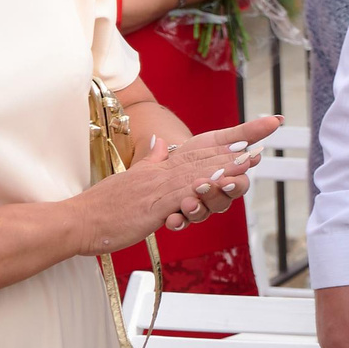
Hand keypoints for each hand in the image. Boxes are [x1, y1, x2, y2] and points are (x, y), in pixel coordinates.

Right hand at [76, 116, 277, 253]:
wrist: (79, 220)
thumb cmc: (105, 206)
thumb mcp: (133, 178)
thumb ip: (151, 161)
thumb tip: (160, 142)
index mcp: (161, 167)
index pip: (202, 148)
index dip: (231, 137)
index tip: (258, 127)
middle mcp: (163, 171)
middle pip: (208, 154)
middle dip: (240, 143)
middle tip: (269, 128)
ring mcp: (159, 186)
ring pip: (200, 172)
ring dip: (228, 164)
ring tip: (253, 155)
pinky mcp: (154, 204)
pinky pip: (183, 195)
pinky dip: (203, 188)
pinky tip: (220, 183)